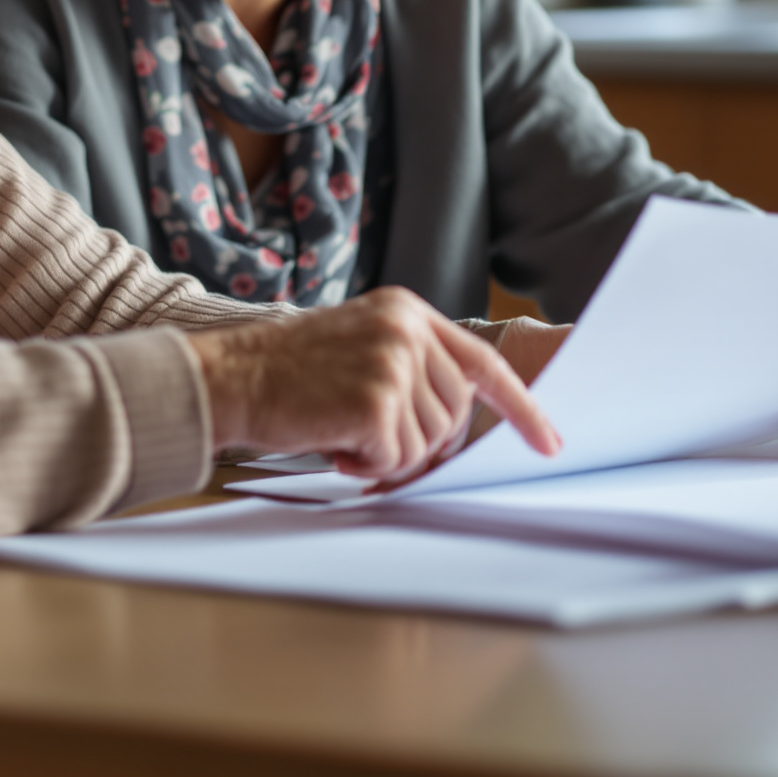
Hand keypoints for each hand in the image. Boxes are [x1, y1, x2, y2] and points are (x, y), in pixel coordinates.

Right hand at [188, 288, 562, 483]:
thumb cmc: (287, 375)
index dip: (520, 408)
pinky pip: (397, 459)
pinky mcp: (376, 400)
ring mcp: (393, 362)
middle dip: (422, 446)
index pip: (481, 364)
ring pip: (428, 443)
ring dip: (388, 457)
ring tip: (342, 435)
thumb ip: (411, 370)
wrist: (229, 378)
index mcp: (407, 311)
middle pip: (455, 417)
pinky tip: (332, 443)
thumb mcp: (359, 348)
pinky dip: (366, 465)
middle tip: (370, 444)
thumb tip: (454, 429)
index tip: (548, 442)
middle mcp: (406, 329)